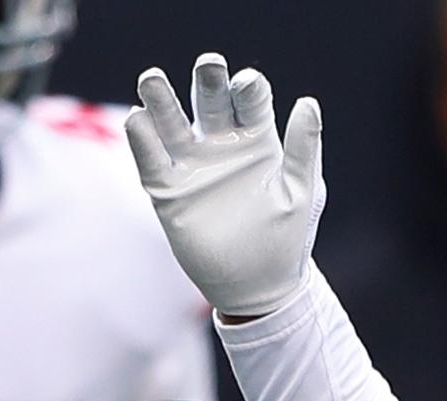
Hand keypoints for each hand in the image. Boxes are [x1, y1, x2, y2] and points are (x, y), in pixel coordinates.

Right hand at [129, 54, 324, 323]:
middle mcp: (222, 145)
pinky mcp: (169, 191)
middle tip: (209, 64)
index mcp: (257, 141)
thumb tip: (308, 103)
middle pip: (211, 100)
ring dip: (161, 99)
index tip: (247, 85)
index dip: (248, 88)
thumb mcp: (301, 194)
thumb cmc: (286, 242)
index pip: (250, 99)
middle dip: (209, 81)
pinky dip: (142, 139)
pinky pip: (151, 159)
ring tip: (152, 79)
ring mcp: (194, 166)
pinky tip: (138, 119)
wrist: (259, 291)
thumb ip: (303, 150)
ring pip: (173, 123)